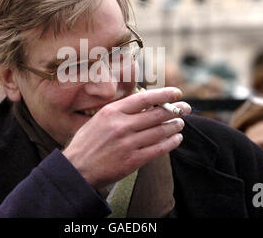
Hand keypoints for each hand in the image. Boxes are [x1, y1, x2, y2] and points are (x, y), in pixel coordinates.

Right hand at [62, 87, 190, 188]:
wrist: (77, 169)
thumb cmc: (87, 143)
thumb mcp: (99, 119)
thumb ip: (120, 111)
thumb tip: (144, 104)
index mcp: (112, 112)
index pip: (144, 98)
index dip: (164, 94)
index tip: (177, 92)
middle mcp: (121, 126)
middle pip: (156, 114)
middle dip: (175, 110)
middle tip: (185, 108)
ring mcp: (128, 143)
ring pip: (160, 131)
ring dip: (175, 126)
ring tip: (180, 123)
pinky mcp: (133, 160)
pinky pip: (158, 149)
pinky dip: (171, 142)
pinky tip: (176, 139)